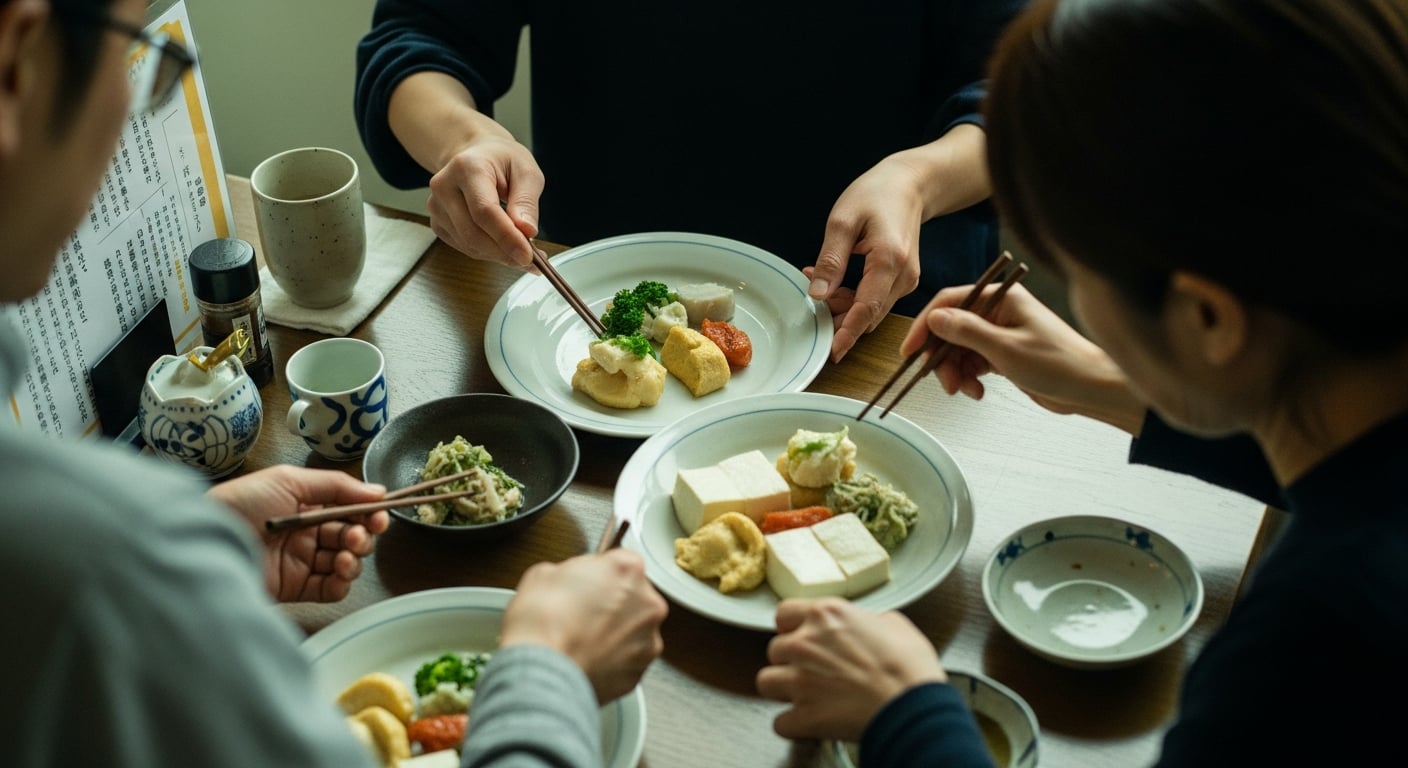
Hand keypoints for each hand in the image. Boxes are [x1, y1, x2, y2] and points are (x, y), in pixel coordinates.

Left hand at [206, 465, 388, 602]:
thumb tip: (377, 491)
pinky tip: (339, 573)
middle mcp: (306, 533)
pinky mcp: (295, 588)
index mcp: (305, 505)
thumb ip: (336, 485)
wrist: (204, 542)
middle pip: (350, 537)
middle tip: (355, 537)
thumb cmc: (239, 505)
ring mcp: (301, 562)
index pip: (348, 510)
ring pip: (345, 563)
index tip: (378, 517)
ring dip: (354, 559)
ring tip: (345, 556)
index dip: (367, 514)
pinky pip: (330, 589)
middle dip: (361, 536)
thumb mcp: (288, 480)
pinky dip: (342, 582)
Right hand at [425, 128, 544, 268]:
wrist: (477, 155)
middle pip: (473, 233)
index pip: (484, 211)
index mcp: (467, 167)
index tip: (527, 256)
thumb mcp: (526, 171)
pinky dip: (488, 253)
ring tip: (522, 250)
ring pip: (469, 245)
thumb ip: (526, 201)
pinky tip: (504, 246)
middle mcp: (444, 186)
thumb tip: (527, 231)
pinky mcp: (438, 223)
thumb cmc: (502, 161)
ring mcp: (436, 206)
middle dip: (504, 252)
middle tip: (531, 260)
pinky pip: (465, 247)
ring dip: (499, 255)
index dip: (506, 237)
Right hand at [500, 549, 667, 702]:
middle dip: (612, 604)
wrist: (542, 671)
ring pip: (634, 630)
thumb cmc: (542, 622)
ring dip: (615, 633)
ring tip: (582, 641)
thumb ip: (571, 572)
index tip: (587, 584)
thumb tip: (570, 582)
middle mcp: (647, 603)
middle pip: (634, 596)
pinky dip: (613, 661)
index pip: (621, 562)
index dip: (600, 574)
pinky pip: (628, 660)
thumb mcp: (544, 573)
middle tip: (582, 614)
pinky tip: (588, 659)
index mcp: (628, 570)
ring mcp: (647, 640)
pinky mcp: (639, 671)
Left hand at [756, 598, 944, 741]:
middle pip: (774, 650)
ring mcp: (801, 680)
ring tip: (803, 696)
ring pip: (766, 682)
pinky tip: (808, 723)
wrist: (914, 706)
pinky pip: (780, 722)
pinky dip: (793, 725)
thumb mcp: (894, 623)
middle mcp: (805, 643)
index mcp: (826, 615)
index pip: (783, 614)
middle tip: (810, 670)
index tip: (800, 636)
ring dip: (782, 690)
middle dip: (790, 661)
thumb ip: (866, 620)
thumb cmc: (910, 667)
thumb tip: (865, 625)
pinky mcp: (804, 715)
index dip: (791, 628)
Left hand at [805, 153, 925, 362]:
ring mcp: (908, 281)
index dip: (847, 333)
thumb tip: (817, 295)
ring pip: (871, 310)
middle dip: (837, 314)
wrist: (910, 185)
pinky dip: (854, 297)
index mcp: (890, 260)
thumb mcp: (842, 220)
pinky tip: (835, 280)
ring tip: (820, 277)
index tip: (832, 353)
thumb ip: (831, 260)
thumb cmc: (876, 194)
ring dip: (843, 305)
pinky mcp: (905, 281)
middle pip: (868, 314)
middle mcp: (904, 276)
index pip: (866, 309)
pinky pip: (876, 300)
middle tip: (811, 291)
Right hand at [903, 282, 1145, 432]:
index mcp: (1001, 297)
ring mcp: (1000, 332)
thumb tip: (935, 318)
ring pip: (959, 349)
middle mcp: (998, 310)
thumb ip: (966, 332)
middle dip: (942, 356)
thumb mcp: (1006, 348)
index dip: (926, 325)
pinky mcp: (1003, 353)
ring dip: (955, 371)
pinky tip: (977, 391)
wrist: (1091, 389)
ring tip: (965, 391)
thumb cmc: (1059, 364)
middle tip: (945, 382)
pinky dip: (969, 377)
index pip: (950, 301)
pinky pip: (972, 362)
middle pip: (951, 328)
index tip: (910, 350)